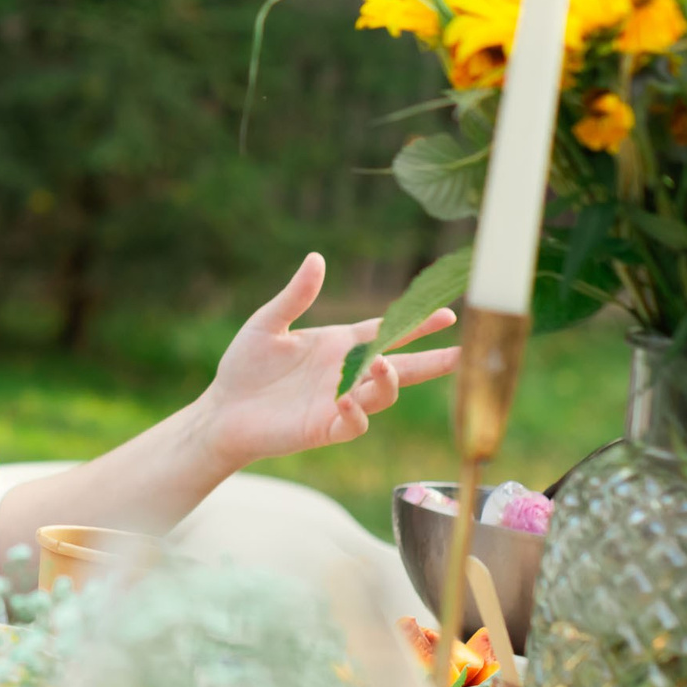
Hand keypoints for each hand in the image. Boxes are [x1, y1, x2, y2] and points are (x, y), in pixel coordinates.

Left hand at [193, 253, 458, 466]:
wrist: (221, 409)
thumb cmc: (245, 366)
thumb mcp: (268, 323)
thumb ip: (295, 296)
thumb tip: (317, 258)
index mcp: (339, 345)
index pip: (388, 332)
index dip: (417, 325)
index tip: (448, 314)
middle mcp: (347, 374)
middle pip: (401, 367)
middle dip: (434, 361)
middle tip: (464, 355)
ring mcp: (339, 402)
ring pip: (382, 396)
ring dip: (387, 383)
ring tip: (381, 366)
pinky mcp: (323, 428)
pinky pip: (352, 424)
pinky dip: (356, 412)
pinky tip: (345, 399)